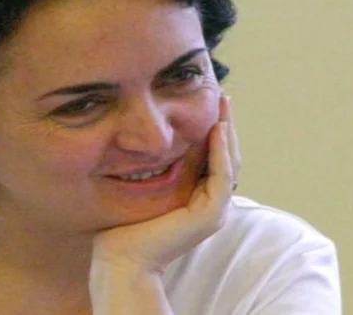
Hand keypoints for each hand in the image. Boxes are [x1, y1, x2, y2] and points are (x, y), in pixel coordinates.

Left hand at [91, 94, 241, 274]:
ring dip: (227, 133)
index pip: (215, 158)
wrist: (122, 256)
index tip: (210, 104)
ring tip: (222, 106)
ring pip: (229, 163)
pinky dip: (220, 152)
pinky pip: (222, 176)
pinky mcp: (210, 215)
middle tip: (222, 97)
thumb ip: (158, 166)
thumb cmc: (125, 225)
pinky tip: (216, 130)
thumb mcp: (145, 185)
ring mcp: (214, 211)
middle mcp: (211, 204)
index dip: (215, 131)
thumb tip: (153, 138)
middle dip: (225, 125)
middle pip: (227, 157)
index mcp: (198, 198)